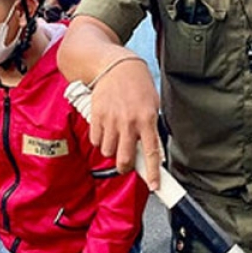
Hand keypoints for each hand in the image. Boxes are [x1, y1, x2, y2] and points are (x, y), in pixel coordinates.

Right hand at [88, 57, 161, 188]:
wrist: (116, 65)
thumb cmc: (138, 84)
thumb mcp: (153, 104)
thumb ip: (151, 127)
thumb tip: (151, 151)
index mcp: (147, 119)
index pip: (152, 152)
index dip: (153, 173)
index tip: (155, 187)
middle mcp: (129, 122)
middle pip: (124, 159)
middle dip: (125, 167)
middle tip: (126, 164)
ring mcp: (111, 120)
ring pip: (108, 152)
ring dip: (112, 151)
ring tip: (116, 139)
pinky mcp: (96, 116)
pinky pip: (96, 141)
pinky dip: (100, 141)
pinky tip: (106, 131)